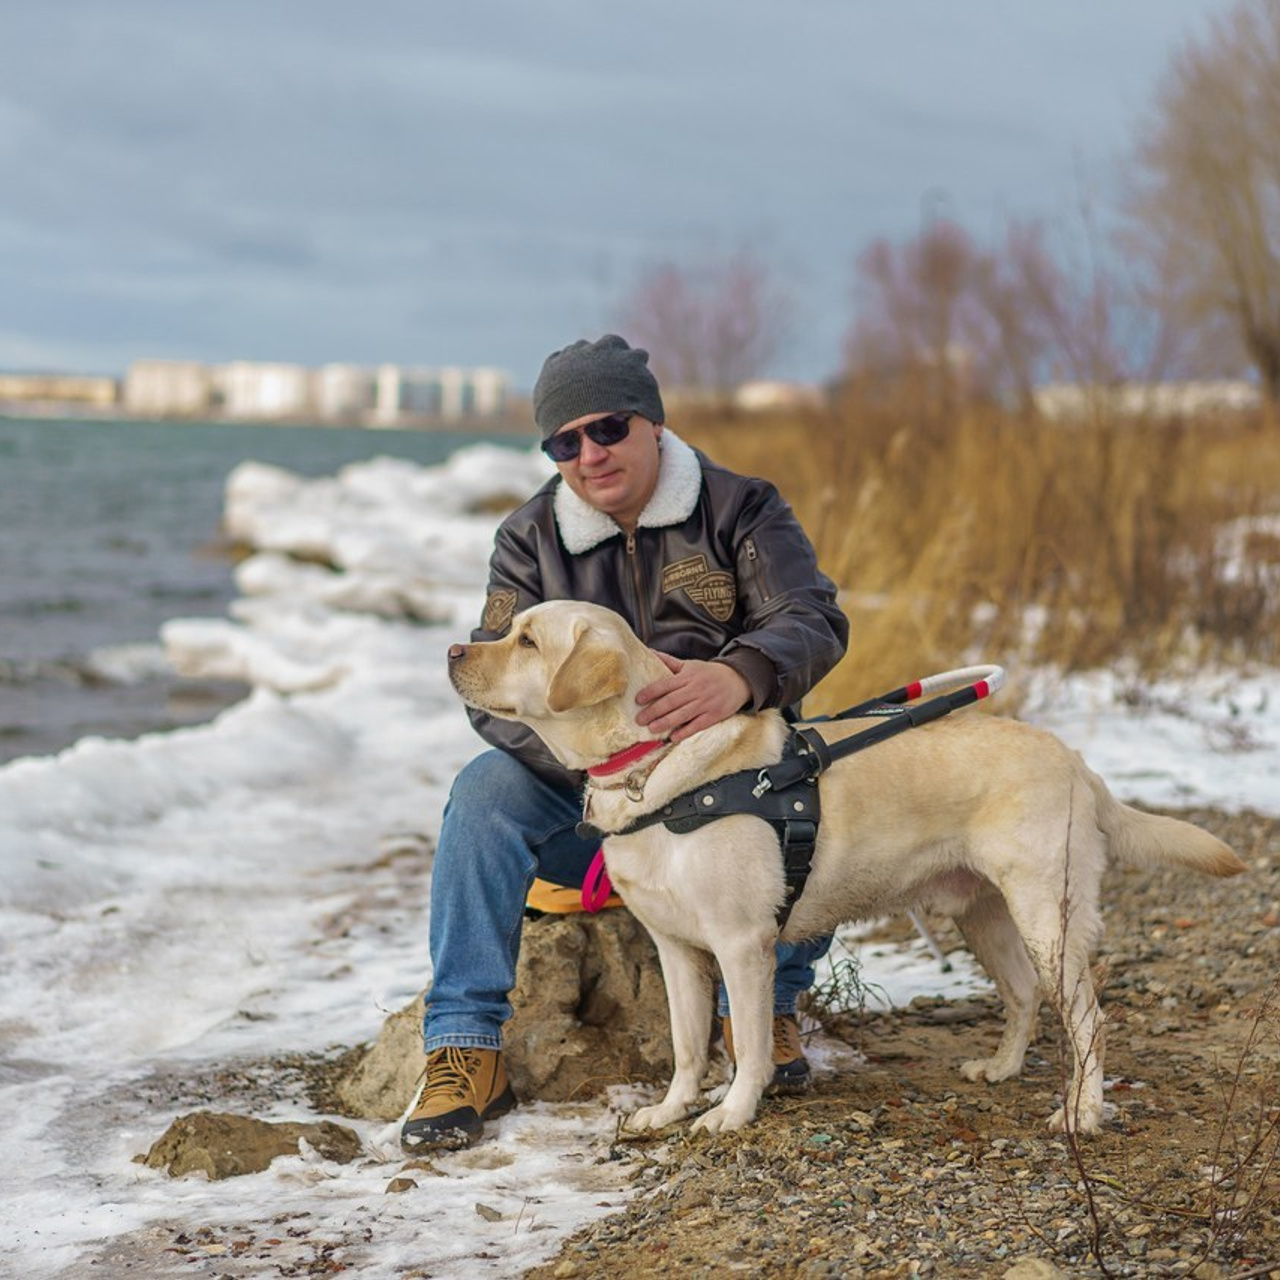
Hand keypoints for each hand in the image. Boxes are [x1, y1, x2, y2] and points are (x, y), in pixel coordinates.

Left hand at [635, 653, 750, 741]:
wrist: (737, 680)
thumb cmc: (708, 673)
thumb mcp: (689, 665)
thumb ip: (669, 661)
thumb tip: (649, 652)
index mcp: (687, 676)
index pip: (665, 684)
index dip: (650, 692)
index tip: (638, 699)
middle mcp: (695, 689)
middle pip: (671, 701)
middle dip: (653, 711)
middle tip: (639, 719)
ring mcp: (705, 703)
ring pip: (682, 714)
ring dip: (665, 722)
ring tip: (652, 728)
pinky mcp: (714, 715)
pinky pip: (697, 725)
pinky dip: (685, 732)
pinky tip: (673, 737)